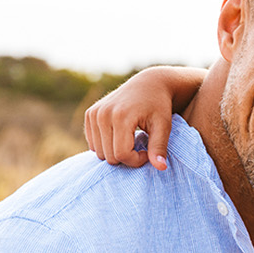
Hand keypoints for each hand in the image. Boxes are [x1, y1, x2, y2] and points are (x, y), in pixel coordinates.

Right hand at [82, 66, 204, 169]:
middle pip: (109, 156)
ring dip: (116, 152)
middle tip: (141, 146)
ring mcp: (94, 113)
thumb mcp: (163, 126)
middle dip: (127, 157)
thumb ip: (159, 147)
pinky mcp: (90, 114)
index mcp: (120, 116)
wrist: (149, 84)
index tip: (147, 152)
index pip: (122, 154)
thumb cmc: (159, 106)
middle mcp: (103, 114)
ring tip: (132, 140)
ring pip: (99, 152)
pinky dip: (107, 145)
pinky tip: (121, 136)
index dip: (136, 160)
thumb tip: (161, 168)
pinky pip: (94, 144)